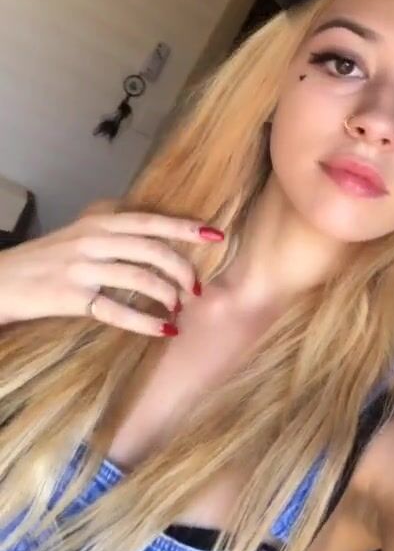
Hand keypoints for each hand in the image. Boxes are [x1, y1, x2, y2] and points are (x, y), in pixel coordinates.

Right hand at [0, 210, 223, 335]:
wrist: (1, 279)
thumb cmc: (45, 259)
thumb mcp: (79, 234)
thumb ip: (114, 233)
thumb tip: (157, 239)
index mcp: (98, 223)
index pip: (150, 221)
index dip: (185, 227)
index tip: (215, 234)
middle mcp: (93, 241)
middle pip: (151, 250)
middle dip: (182, 269)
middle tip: (197, 288)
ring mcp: (82, 269)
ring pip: (138, 278)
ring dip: (167, 295)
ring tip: (179, 308)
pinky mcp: (71, 297)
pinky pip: (117, 311)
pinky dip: (145, 322)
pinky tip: (165, 330)